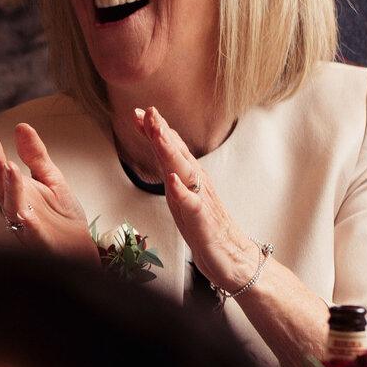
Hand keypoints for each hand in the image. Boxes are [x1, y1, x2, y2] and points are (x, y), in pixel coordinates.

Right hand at [0, 124, 91, 257]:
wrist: (80, 248)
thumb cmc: (62, 217)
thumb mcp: (51, 178)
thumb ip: (35, 155)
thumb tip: (21, 127)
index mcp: (17, 191)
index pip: (0, 171)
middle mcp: (16, 207)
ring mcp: (25, 224)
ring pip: (10, 205)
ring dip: (9, 186)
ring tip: (8, 165)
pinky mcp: (39, 240)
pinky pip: (29, 230)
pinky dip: (26, 220)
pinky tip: (25, 211)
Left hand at [130, 108, 257, 291]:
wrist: (229, 255)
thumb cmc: (202, 221)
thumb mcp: (179, 189)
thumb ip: (169, 165)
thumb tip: (155, 138)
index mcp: (187, 174)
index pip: (169, 147)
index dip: (154, 129)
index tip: (137, 111)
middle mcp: (195, 182)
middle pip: (176, 152)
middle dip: (162, 131)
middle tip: (149, 112)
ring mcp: (200, 199)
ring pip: (184, 172)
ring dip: (170, 152)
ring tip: (158, 135)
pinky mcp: (202, 220)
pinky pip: (192, 204)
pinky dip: (181, 191)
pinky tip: (173, 180)